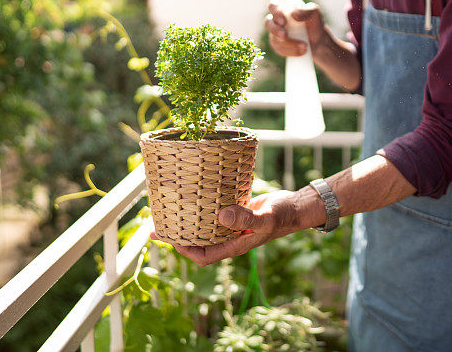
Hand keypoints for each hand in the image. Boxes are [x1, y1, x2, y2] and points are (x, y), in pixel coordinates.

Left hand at [150, 190, 299, 265]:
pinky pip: (213, 212)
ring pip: (203, 226)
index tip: (171, 239)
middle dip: (178, 236)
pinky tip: (191, 197)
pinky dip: (200, 207)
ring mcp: (231, 224)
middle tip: (157, 224)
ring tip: (168, 211)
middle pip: (198, 241)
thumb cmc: (282, 216)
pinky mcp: (234, 210)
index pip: (204, 255)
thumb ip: (246, 219)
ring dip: (186, 221)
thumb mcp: (265, 219)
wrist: (294, 207)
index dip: (185, 251)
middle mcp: (229, 236)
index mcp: (234, 244)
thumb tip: (222, 216)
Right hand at [264, 1, 325, 56]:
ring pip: (273, 38)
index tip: (283, 21)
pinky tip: (301, 52)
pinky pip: (279, 49)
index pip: (273, 5)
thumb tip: (293, 14)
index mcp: (283, 5)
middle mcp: (276, 18)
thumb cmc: (315, 23)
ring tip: (304, 47)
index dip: (274, 12)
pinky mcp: (278, 44)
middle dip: (275, 30)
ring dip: (287, 44)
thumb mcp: (315, 13)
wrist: (318, 40)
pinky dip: (290, 51)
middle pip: (268, 22)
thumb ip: (307, 11)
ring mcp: (275, 31)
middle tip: (285, 35)